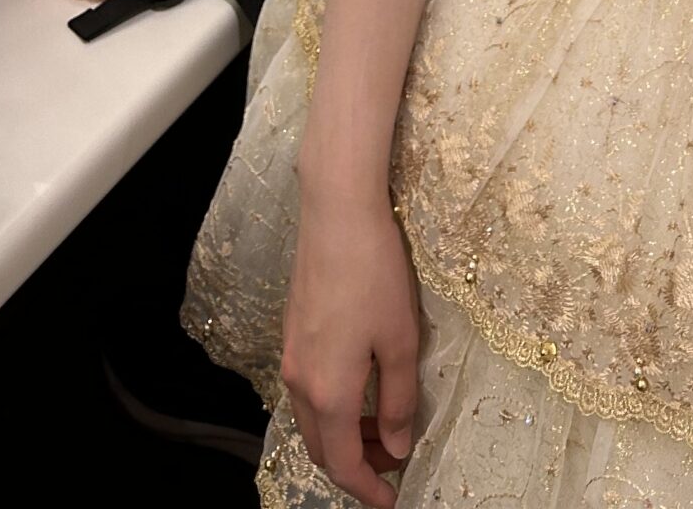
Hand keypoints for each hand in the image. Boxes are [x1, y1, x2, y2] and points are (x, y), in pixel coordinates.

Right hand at [283, 185, 420, 506]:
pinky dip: (333, 407)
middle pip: (321, 447)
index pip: (342, 463)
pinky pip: (308, 391)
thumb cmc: (375, 273)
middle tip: (392, 463)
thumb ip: (398, 400)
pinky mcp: (293, 333)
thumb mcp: (400, 340)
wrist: (336, 213)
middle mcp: (300, 382)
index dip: (368, 489)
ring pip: (313, 419)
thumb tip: (395, 445)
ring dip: (344, 435)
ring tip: (384, 425)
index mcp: (328, 392)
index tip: (393, 500)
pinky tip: (362, 386)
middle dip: (355, 465)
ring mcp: (291, 356)